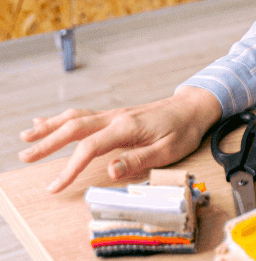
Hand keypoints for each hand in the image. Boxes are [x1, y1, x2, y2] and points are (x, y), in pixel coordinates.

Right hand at [17, 87, 221, 192]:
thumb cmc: (183, 129)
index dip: (70, 167)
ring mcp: (115, 114)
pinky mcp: (116, 116)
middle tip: (24, 155)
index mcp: (127, 127)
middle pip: (75, 126)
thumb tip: (110, 169)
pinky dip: (63, 118)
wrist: (194, 106)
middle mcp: (117, 117)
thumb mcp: (168, 150)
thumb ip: (138, 159)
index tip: (54, 185)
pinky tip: (48, 121)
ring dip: (50, 126)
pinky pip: (84, 115)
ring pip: (76, 117)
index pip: (90, 147)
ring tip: (27, 135)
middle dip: (47, 141)